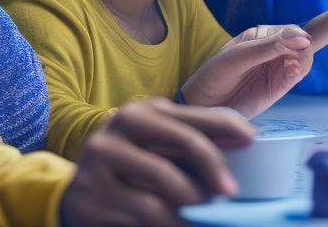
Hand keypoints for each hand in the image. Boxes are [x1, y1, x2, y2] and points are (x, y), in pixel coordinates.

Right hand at [60, 97, 253, 226]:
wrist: (75, 192)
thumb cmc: (133, 162)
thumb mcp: (161, 141)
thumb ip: (199, 134)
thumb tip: (248, 135)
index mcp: (143, 110)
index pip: (196, 116)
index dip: (228, 127)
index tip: (252, 142)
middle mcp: (119, 127)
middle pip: (183, 144)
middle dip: (213, 169)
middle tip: (229, 191)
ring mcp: (101, 161)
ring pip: (166, 184)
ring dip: (193, 202)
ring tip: (203, 212)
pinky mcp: (91, 197)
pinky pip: (144, 213)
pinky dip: (171, 221)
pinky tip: (181, 224)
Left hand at [180, 25, 312, 117]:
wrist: (203, 106)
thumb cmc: (214, 75)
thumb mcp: (239, 56)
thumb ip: (269, 46)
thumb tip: (301, 38)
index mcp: (261, 36)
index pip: (290, 30)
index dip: (299, 34)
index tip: (303, 41)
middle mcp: (272, 50)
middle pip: (301, 44)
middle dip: (302, 49)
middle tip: (294, 59)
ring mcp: (276, 68)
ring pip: (302, 59)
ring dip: (302, 62)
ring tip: (291, 69)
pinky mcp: (279, 86)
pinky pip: (296, 75)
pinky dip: (298, 73)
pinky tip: (291, 75)